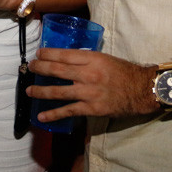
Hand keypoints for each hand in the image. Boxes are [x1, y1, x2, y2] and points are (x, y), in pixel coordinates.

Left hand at [27, 48, 155, 120]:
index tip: (38, 54)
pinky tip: (41, 116)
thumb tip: (66, 60)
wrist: (141, 90)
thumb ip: (86, 60)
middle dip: (41, 68)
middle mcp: (88, 74)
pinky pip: (68, 111)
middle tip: (30, 68)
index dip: (48, 54)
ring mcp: (88, 92)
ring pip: (59, 91)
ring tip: (29, 90)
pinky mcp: (91, 108)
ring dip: (41, 91)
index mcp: (92, 59)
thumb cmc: (124, 72)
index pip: (64, 54)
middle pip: (58, 70)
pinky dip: (53, 114)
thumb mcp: (105, 58)